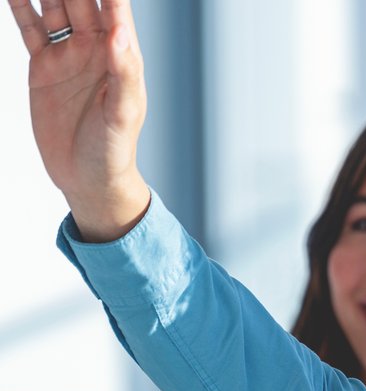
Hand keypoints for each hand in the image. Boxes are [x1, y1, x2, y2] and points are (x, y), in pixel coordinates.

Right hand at [9, 0, 149, 241]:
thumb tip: (119, 31)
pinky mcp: (44, 65)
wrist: (87, 179)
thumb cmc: (113, 151)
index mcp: (122, 56)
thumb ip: (124, 72)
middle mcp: (96, 49)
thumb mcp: (122, 114)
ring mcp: (69, 54)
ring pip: (55, 6)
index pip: (114, 8)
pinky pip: (31, 27)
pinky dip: (20, 5)